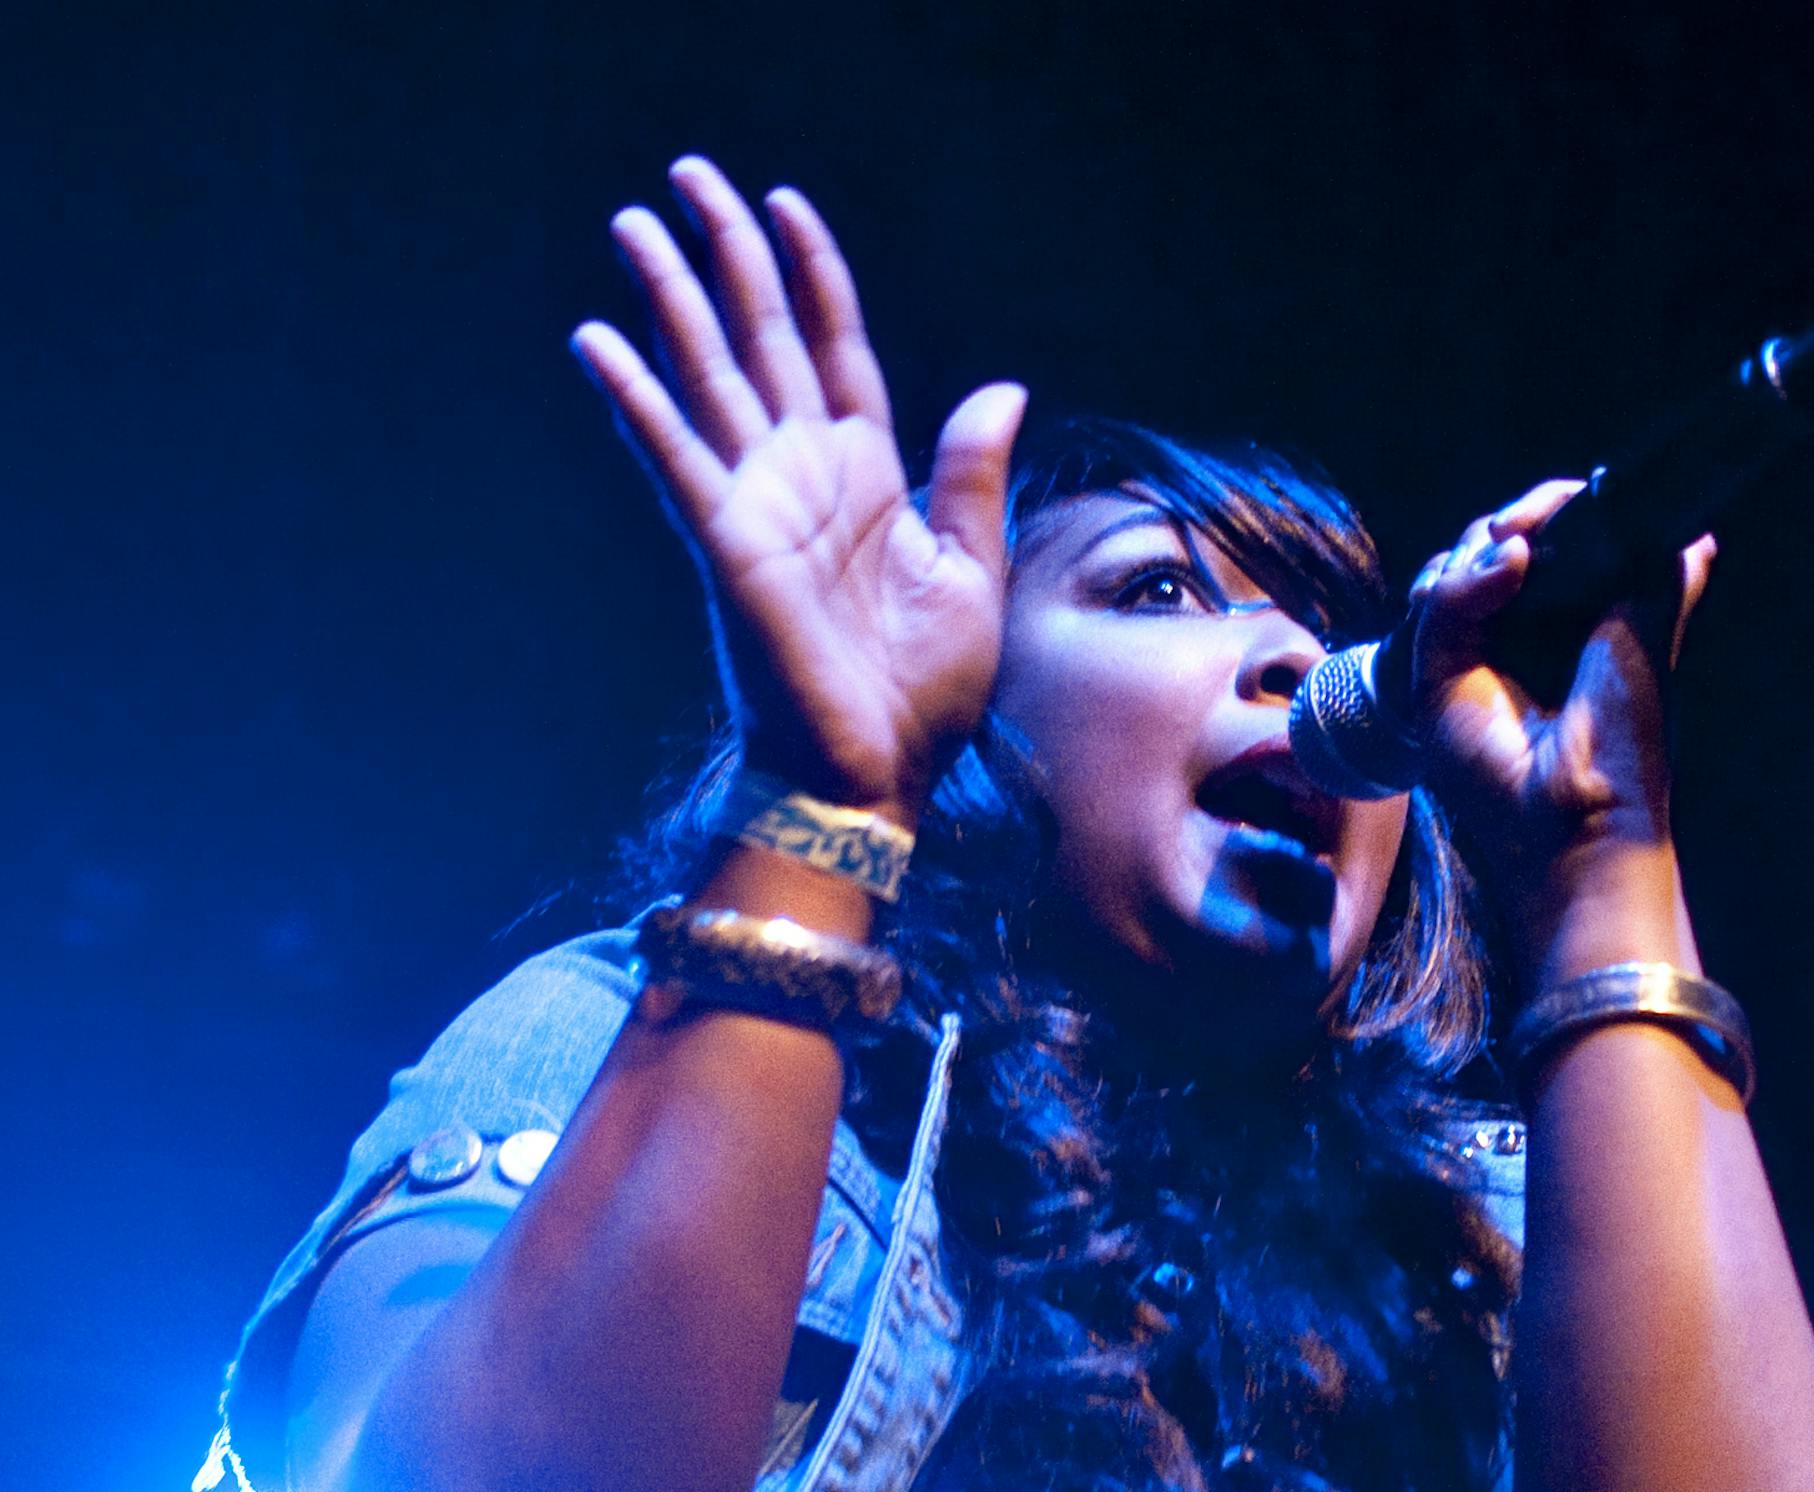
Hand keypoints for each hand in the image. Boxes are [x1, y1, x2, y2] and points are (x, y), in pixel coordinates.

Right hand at [572, 160, 1026, 820]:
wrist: (878, 777)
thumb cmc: (923, 697)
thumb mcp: (972, 575)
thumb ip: (972, 480)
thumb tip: (1000, 388)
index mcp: (867, 479)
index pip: (834, 350)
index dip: (813, 277)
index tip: (789, 205)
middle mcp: (804, 477)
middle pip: (760, 339)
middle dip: (727, 257)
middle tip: (688, 176)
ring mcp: (758, 506)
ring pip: (707, 378)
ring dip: (669, 299)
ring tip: (633, 223)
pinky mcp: (726, 545)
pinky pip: (673, 459)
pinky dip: (637, 401)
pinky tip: (598, 342)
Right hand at [1406, 482, 1714, 980]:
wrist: (1580, 820)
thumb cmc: (1622, 747)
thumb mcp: (1648, 640)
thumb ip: (1658, 581)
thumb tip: (1697, 536)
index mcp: (1563, 630)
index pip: (1546, 548)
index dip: (1554, 515)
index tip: (1578, 501)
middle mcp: (1511, 641)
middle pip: (1491, 547)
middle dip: (1518, 520)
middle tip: (1538, 521)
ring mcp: (1469, 659)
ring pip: (1454, 567)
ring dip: (1484, 544)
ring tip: (1517, 551)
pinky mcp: (1432, 679)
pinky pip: (1436, 603)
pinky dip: (1466, 578)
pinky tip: (1505, 569)